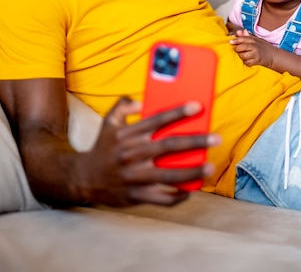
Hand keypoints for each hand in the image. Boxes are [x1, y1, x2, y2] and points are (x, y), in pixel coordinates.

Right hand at [79, 97, 220, 206]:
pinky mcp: (135, 195)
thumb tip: (141, 101)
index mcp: (127, 134)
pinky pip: (161, 199)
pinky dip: (177, 196)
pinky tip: (190, 190)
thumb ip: (123, 106)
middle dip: (195, 141)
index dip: (178, 112)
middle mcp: (132, 154)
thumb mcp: (108, 122)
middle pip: (169, 146)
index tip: (197, 106)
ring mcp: (134, 176)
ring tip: (210, 168)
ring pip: (168, 176)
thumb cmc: (103, 147)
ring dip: (192, 172)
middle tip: (215, 138)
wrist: (84, 178)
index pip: (157, 119)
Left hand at [230, 29, 275, 67]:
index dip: (235, 40)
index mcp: (253, 40)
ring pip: (243, 55)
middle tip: (238, 50)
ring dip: (241, 56)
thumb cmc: (263, 47)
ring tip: (244, 56)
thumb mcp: (256, 40)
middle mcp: (255, 46)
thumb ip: (247, 36)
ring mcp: (256, 54)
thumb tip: (238, 32)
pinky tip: (248, 60)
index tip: (230, 42)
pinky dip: (246, 62)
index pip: (242, 38)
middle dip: (237, 49)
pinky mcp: (257, 61)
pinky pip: (247, 62)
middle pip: (241, 47)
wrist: (274, 56)